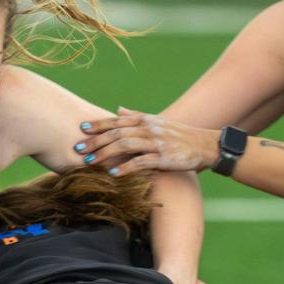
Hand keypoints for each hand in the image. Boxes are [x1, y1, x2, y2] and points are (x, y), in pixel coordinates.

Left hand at [75, 108, 219, 176]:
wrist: (206, 146)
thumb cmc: (180, 136)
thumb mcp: (158, 123)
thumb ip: (137, 117)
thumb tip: (118, 109)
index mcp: (146, 120)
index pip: (117, 121)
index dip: (99, 125)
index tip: (81, 129)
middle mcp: (149, 129)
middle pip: (117, 133)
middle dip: (95, 141)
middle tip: (77, 148)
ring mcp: (157, 143)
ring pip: (125, 146)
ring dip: (105, 153)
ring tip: (89, 162)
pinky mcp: (164, 158)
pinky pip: (141, 162)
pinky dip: (126, 167)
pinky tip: (113, 173)